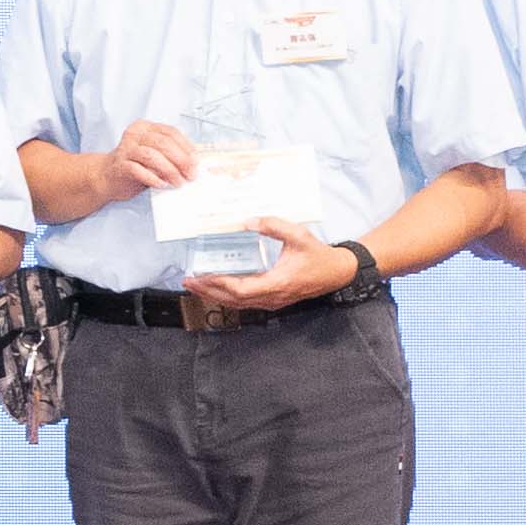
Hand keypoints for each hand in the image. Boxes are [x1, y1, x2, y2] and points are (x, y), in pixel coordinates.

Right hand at [106, 121, 199, 194]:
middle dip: (180, 160)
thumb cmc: (135, 165)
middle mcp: (134, 135)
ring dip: (169, 170)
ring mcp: (125, 149)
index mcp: (145, 128)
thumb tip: (193, 164)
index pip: (170, 132)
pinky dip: (152, 178)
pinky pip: (137, 170)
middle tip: (190, 174)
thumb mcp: (154, 155)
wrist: (107, 176)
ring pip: (151, 155)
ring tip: (178, 181)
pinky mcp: (119, 165)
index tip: (196, 161)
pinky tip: (161, 184)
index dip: (186, 147)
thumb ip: (170, 155)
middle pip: (162, 143)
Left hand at [182, 217, 368, 316]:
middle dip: (209, 291)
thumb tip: (249, 221)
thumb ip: (274, 226)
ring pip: (238, 304)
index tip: (202, 276)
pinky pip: (245, 302)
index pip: (241, 289)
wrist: (337, 273)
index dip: (220, 284)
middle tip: (188, 281)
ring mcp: (272, 301)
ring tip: (195, 285)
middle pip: (234, 300)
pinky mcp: (273, 300)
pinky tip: (216, 288)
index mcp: (277, 283)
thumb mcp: (298, 235)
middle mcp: (272, 297)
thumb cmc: (318, 255)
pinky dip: (227, 296)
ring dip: (215, 295)